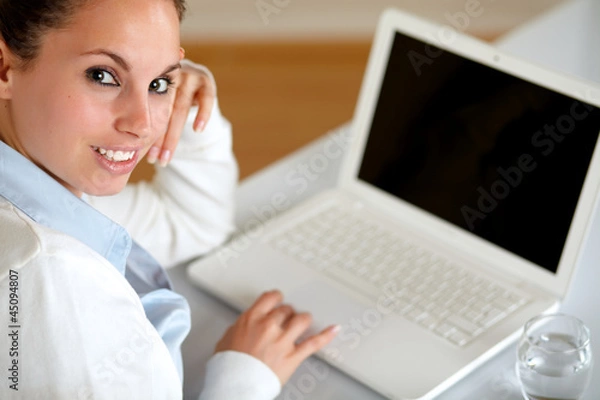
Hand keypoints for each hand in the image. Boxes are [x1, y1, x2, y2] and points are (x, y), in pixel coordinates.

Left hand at [147, 61, 216, 165]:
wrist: (194, 76)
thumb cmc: (169, 94)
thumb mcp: (155, 100)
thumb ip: (144, 112)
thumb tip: (123, 143)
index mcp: (152, 78)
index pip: (148, 107)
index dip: (146, 132)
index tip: (142, 153)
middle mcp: (167, 75)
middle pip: (163, 110)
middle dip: (159, 139)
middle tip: (153, 160)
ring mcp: (187, 75)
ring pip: (181, 108)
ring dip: (173, 137)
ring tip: (166, 158)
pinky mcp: (206, 80)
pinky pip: (207, 98)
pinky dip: (202, 114)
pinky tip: (197, 130)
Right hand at [215, 290, 339, 384]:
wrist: (234, 384)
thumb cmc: (228, 366)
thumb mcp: (227, 338)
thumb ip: (242, 326)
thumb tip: (248, 324)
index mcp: (252, 319)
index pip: (270, 298)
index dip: (277, 297)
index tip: (279, 298)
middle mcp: (269, 326)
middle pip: (286, 310)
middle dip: (288, 313)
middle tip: (287, 317)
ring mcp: (283, 341)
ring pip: (302, 320)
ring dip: (304, 320)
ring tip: (304, 321)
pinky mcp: (293, 357)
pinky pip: (314, 343)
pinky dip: (326, 335)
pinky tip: (334, 329)